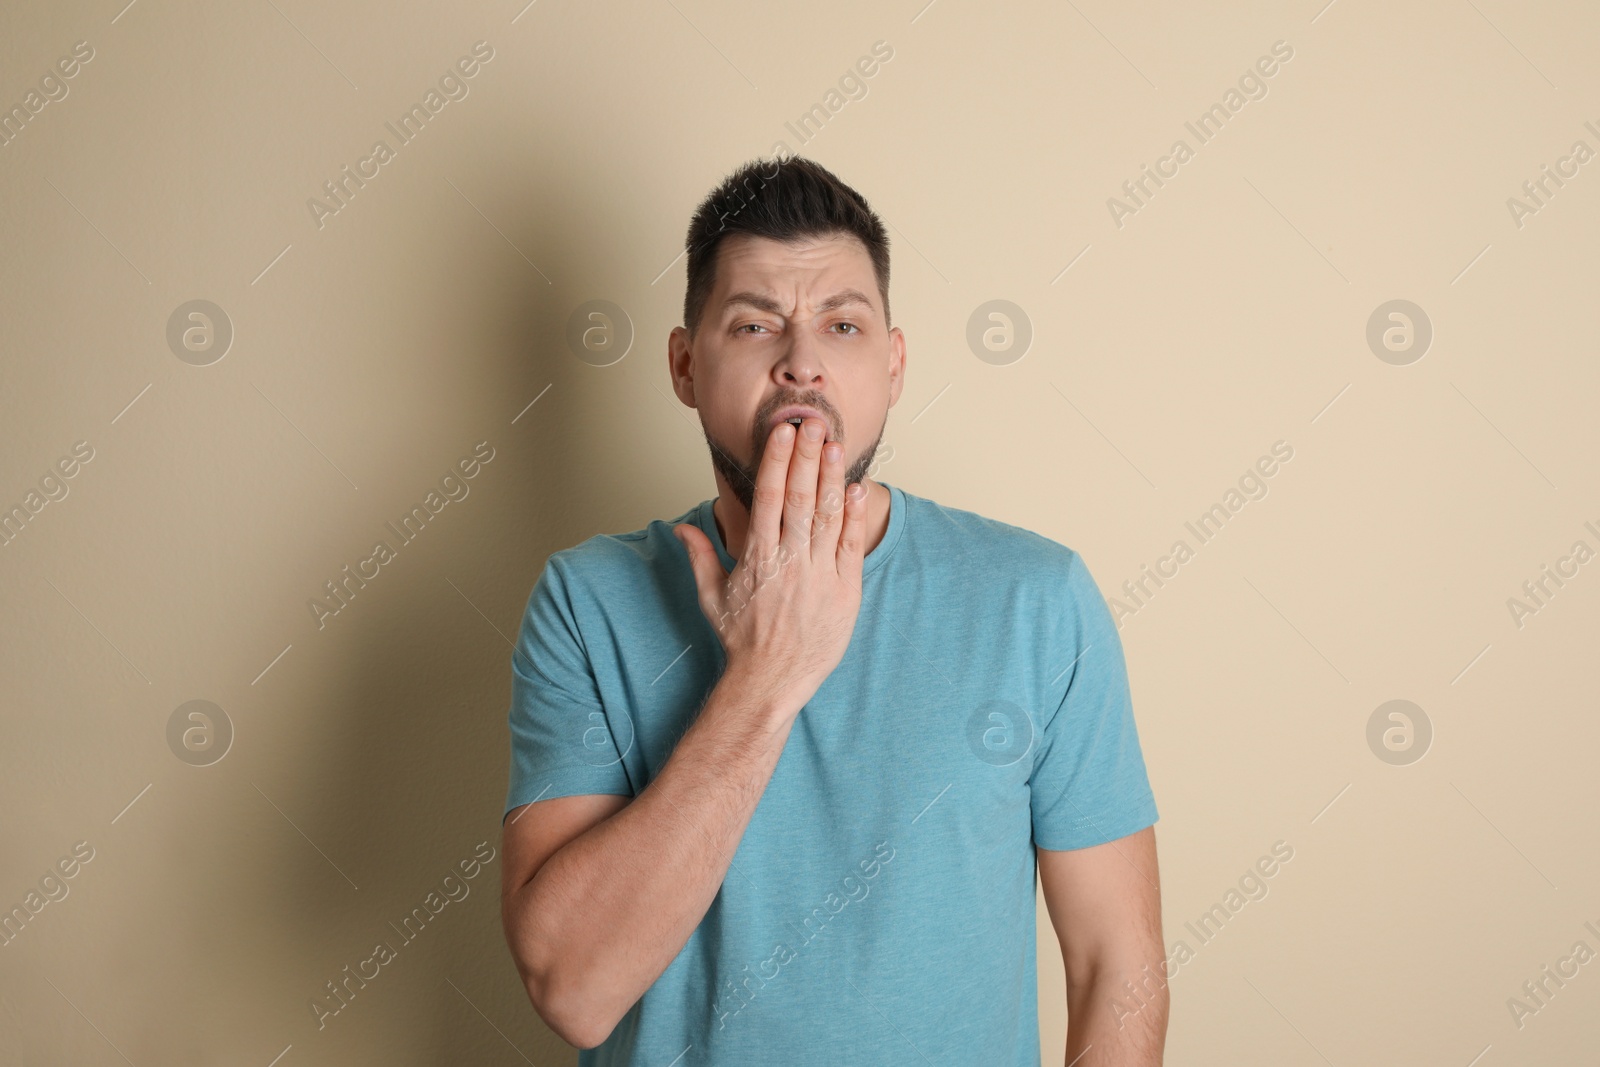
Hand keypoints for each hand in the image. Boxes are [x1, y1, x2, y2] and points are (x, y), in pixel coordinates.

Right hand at [674, 417, 868, 713]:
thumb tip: (681, 528)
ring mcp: (820, 574)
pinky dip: (853, 515)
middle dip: (805, 456)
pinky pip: (851, 545)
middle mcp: (790, 561)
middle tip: (810, 423)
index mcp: (758, 558)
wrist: (772, 680)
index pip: (767, 498)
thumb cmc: (742, 639)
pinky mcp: (844, 589)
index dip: (775, 461)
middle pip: (800, 497)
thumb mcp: (713, 597)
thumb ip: (701, 556)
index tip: (781, 432)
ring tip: (833, 444)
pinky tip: (854, 488)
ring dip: (830, 477)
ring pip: (828, 515)